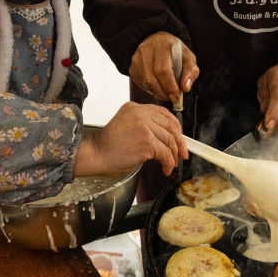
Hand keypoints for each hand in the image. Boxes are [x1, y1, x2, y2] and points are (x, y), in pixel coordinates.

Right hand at [73, 102, 187, 177]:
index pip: (163, 113)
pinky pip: (165, 153)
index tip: (179, 138)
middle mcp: (140, 113)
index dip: (174, 126)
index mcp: (135, 108)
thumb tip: (166, 137)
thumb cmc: (108, 146)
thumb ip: (144, 126)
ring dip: (173, 155)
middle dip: (179, 141)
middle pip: (170, 125)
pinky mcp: (147, 141)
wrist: (95, 155)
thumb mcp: (126, 127)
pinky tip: (165, 168)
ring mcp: (144, 126)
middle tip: (182, 153)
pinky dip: (168, 163)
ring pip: (169, 140)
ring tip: (171, 164)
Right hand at [129, 31, 198, 104]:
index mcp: (162, 45)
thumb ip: (190, 71)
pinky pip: (141, 84)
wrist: (156, 42)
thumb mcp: (188, 57)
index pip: (163, 70)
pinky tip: (159, 86)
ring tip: (167, 93)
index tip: (177, 97)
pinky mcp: (132, 68)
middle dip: (164, 93)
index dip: (170, 86)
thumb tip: (185, 88)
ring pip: (146, 84)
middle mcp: (146, 50)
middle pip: (152, 79)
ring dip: (158, 92)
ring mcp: (136, 60)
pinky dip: (151, 90)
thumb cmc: (174, 51)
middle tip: (173, 98)